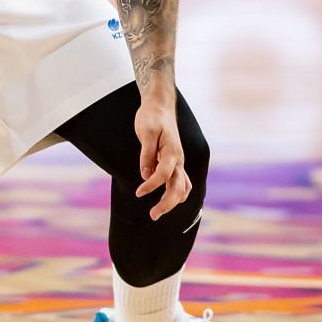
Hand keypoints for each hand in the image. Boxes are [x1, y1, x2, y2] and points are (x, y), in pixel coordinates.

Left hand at [133, 98, 190, 219]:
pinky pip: (182, 183)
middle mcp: (179, 159)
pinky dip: (177, 194)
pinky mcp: (176, 163)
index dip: (151, 186)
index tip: (138, 193)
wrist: (160, 106)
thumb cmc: (151, 117)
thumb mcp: (145, 132)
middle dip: (167, 204)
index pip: (163, 174)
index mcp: (172, 151)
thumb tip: (146, 175)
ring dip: (173, 202)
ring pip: (183, 187)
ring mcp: (179, 162)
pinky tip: (168, 201)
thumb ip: (146, 154)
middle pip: (178, 187)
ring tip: (158, 212)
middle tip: (153, 216)